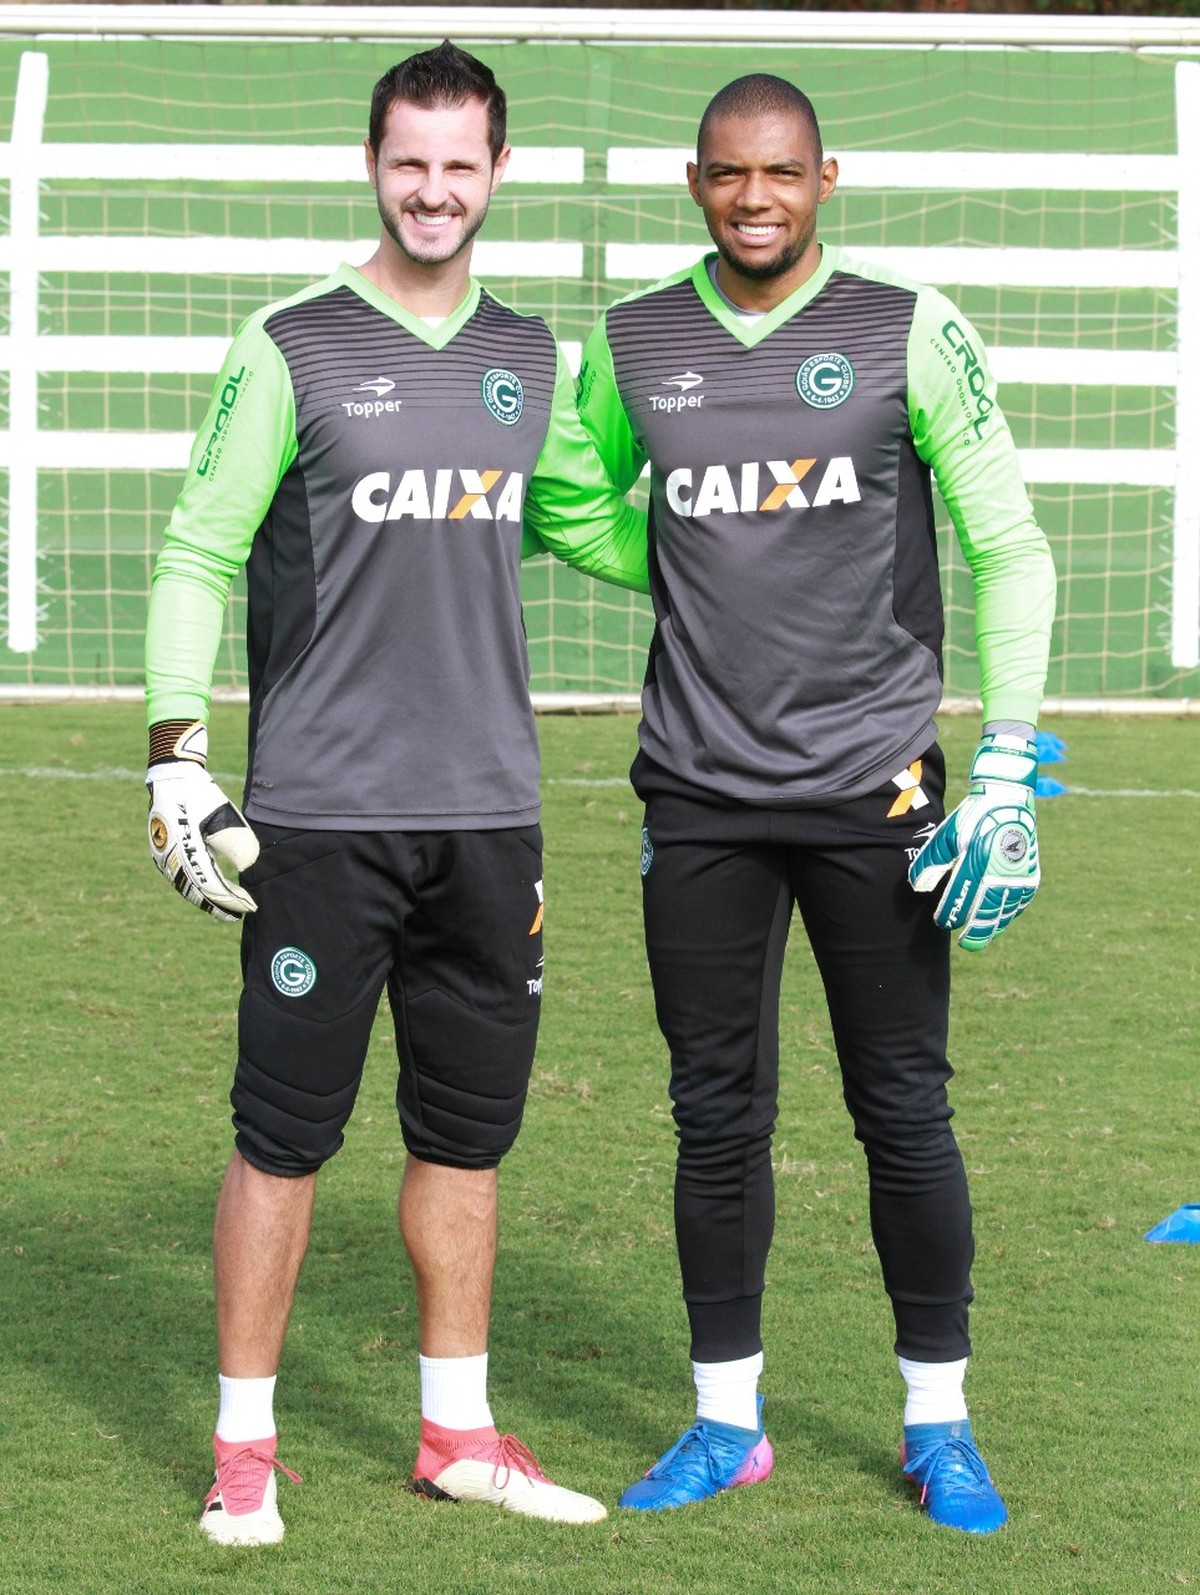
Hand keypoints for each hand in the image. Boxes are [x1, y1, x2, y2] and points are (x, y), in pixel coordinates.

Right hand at [146, 722, 258, 920]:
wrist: (172, 778)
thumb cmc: (200, 794)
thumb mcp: (224, 815)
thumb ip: (236, 842)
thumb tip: (246, 867)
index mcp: (185, 849)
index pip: (211, 884)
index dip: (231, 899)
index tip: (249, 906)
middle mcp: (170, 858)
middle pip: (196, 891)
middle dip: (220, 905)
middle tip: (240, 914)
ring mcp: (162, 856)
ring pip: (186, 887)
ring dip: (207, 900)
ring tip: (227, 909)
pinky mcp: (162, 853)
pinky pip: (180, 877)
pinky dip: (197, 887)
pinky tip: (210, 891)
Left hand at [908, 733, 1039, 950]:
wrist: (1008, 799)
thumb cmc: (972, 818)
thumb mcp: (946, 836)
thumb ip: (931, 862)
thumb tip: (918, 888)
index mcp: (975, 863)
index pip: (960, 899)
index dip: (950, 915)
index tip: (943, 923)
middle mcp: (999, 872)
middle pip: (986, 911)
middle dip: (976, 930)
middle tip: (967, 944)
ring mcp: (1018, 874)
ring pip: (1006, 908)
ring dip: (994, 924)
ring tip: (983, 935)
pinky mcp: (1030, 872)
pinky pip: (1020, 899)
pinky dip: (1010, 911)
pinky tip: (1002, 918)